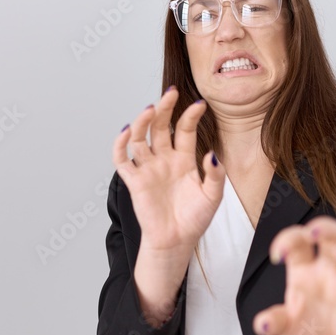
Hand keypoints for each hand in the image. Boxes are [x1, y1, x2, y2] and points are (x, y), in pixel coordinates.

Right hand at [112, 86, 224, 253]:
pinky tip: (126, 131)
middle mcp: (164, 159)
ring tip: (150, 109)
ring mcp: (148, 168)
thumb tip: (212, 154)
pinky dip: (121, 144)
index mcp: (184, 159)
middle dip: (164, 108)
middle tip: (170, 93)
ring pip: (140, 137)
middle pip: (161, 127)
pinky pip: (123, 159)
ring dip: (143, 122)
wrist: (177, 241)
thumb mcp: (213, 196)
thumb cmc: (195, 219)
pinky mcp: (135, 181)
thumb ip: (215, 175)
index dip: (191, 116)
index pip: (185, 130)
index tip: (200, 104)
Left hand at [251, 216, 335, 334]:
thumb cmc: (309, 328)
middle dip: (324, 227)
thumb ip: (275, 323)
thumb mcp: (287, 327)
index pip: (297, 242)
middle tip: (314, 233)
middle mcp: (329, 269)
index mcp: (304, 270)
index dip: (288, 239)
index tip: (278, 255)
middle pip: (331, 235)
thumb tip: (262, 324)